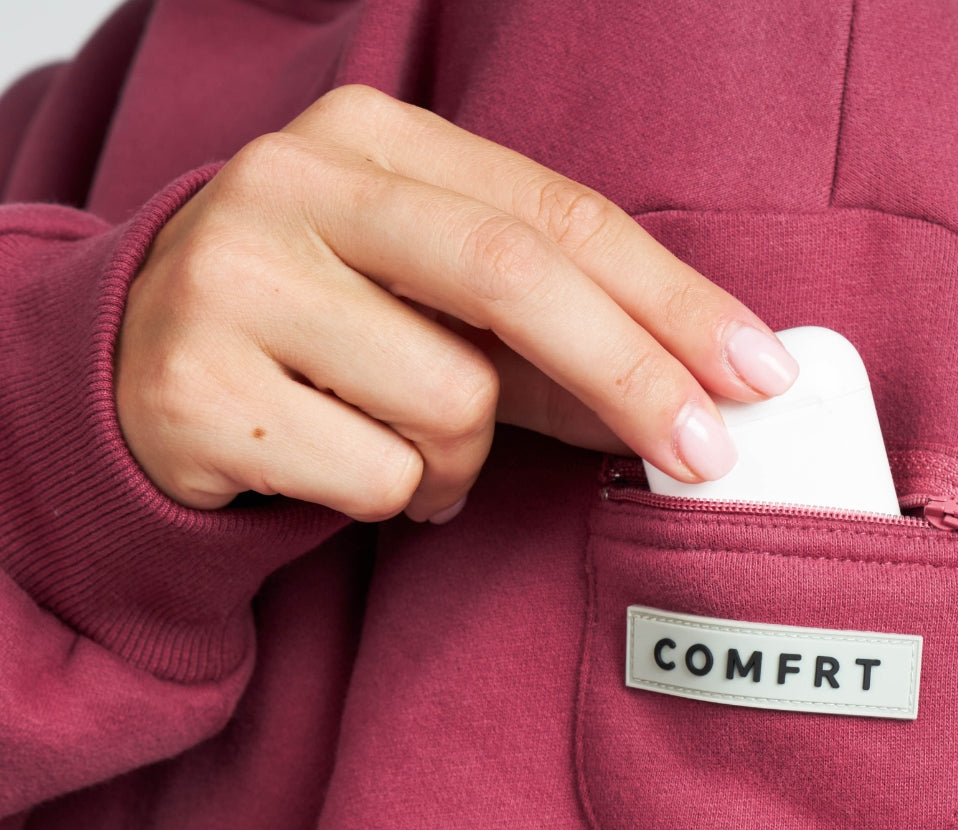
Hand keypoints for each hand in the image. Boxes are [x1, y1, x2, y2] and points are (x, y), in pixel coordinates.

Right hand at [114, 85, 797, 523]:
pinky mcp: (199, 386)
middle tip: (704, 457)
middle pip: (512, 280)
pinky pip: (377, 477)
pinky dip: (394, 500)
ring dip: (462, 463)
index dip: (671, 299)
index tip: (758, 370)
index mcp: (371, 138)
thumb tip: (704, 392)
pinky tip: (344, 471)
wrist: (137, 376)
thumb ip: (555, 338)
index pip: (556, 215)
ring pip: (447, 404)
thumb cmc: (321, 336)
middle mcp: (295, 183)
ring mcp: (234, 278)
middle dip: (632, 378)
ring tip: (411, 454)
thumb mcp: (434, 308)